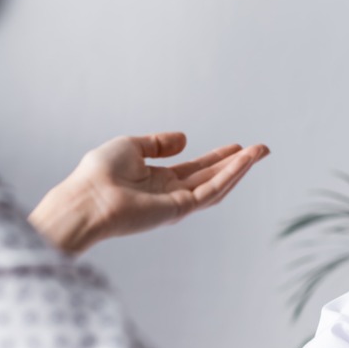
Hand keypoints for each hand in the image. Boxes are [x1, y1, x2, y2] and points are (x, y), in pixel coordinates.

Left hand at [29, 132, 268, 254]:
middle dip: (237, 164)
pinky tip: (244, 161)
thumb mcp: (131, 146)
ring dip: (241, 169)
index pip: (193, 168)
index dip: (216, 157)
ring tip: (261, 152)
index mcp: (155, 181)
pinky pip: (212, 189)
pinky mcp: (180, 208)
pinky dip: (230, 175)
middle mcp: (169, 194)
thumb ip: (158, 143)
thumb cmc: (99, 174)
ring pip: (217, 185)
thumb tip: (185, 139)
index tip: (236, 146)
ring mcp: (176, 203)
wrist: (87, 198)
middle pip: (211, 177)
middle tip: (261, 149)